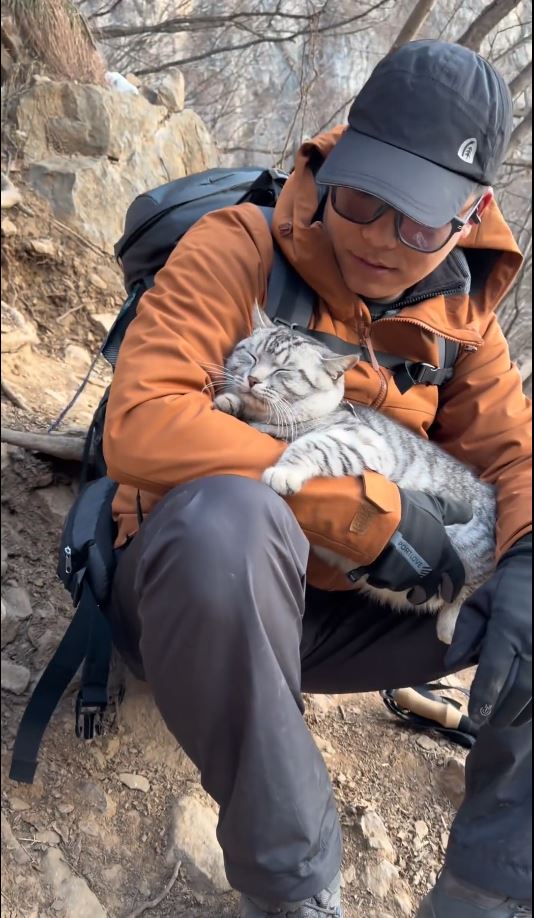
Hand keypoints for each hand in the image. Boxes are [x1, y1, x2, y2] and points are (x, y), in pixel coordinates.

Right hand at [348, 488, 472, 602]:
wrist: (378, 522)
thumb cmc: (411, 514)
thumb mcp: (435, 507)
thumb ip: (453, 512)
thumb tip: (470, 514)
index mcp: (442, 556)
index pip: (455, 576)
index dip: (454, 585)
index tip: (449, 594)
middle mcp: (427, 572)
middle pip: (428, 590)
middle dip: (425, 593)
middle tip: (419, 594)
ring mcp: (405, 578)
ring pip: (406, 586)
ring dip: (403, 583)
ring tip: (397, 578)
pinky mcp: (385, 579)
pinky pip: (386, 581)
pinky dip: (385, 577)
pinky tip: (380, 569)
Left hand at [445, 534, 531, 727]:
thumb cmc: (504, 591)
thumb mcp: (478, 604)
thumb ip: (464, 633)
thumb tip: (452, 663)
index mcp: (508, 627)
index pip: (494, 670)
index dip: (484, 696)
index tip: (475, 714)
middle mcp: (532, 641)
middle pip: (519, 688)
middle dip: (501, 710)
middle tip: (486, 723)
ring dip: (520, 711)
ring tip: (503, 721)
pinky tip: (522, 710)